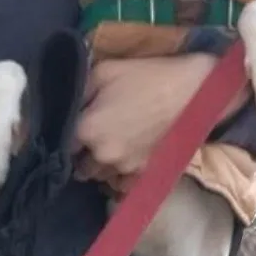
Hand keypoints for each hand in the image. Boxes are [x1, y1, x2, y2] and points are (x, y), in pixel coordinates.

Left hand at [73, 53, 249, 187]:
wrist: (192, 91)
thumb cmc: (145, 76)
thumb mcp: (103, 71)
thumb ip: (78, 91)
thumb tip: (67, 106)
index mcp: (87, 130)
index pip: (62, 144)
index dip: (66, 135)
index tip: (73, 128)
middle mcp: (103, 156)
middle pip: (80, 165)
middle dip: (82, 153)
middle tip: (91, 137)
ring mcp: (126, 168)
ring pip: (101, 176)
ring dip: (100, 166)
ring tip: (109, 148)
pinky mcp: (146, 173)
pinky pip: (123, 185)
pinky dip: (119, 176)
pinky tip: (125, 160)